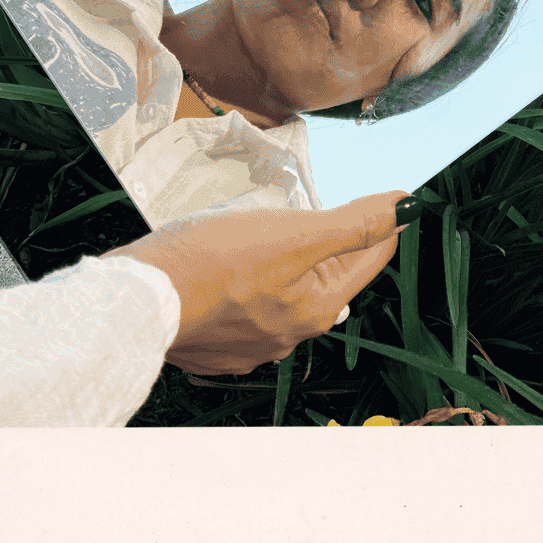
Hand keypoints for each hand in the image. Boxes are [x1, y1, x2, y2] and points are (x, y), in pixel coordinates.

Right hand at [107, 190, 409, 376]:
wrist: (138, 299)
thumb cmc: (213, 263)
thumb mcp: (293, 233)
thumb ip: (351, 223)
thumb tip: (404, 207)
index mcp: (319, 309)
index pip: (369, 257)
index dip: (381, 221)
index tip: (390, 198)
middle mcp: (290, 334)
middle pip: (329, 278)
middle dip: (333, 245)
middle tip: (332, 211)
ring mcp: (250, 344)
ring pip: (286, 294)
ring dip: (288, 266)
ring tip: (276, 238)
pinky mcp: (214, 344)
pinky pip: (246, 310)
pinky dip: (249, 286)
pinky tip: (233, 269)